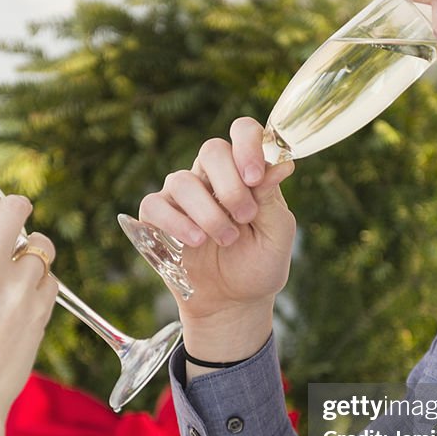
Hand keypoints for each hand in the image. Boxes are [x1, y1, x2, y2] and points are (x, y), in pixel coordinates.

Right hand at [0, 178, 56, 434]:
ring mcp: (16, 290)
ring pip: (41, 247)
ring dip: (35, 254)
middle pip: (15, 209)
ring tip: (20, 275)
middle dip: (19, 208)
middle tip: (17, 216)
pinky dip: (43, 285)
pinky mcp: (41, 310)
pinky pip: (52, 280)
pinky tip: (27, 303)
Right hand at [139, 118, 294, 358]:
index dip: (248, 145)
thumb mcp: (276, 233)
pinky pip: (154, 205)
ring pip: (182, 180)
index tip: (255, 177)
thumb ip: (273, 198)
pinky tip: (194, 241)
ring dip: (207, 212)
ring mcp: (182, 196)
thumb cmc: (258, 264)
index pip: (242, 132)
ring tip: (226, 239)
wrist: (233, 303)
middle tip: (244, 215)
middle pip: (211, 150)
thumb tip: (282, 164)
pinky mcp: (157, 218)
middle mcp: (212, 177)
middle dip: (230, 183)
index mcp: (244, 171)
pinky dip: (174, 222)